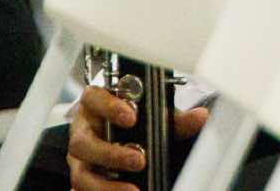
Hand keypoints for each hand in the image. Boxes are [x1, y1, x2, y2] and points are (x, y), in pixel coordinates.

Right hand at [66, 85, 207, 190]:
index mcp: (96, 107)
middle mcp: (83, 133)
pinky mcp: (82, 181)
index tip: (131, 117)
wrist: (117, 139)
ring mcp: (80, 161)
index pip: (93, 98)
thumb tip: (199, 117)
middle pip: (82, 143)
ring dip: (107, 185)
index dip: (109, 107)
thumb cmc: (131, 123)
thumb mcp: (152, 117)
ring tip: (133, 190)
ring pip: (81, 174)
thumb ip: (174, 119)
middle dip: (110, 153)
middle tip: (138, 160)